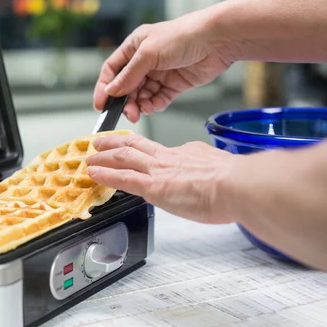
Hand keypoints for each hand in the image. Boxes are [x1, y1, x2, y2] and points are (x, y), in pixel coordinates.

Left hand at [86, 133, 237, 223]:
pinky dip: (106, 174)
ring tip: (91, 156)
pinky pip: (122, 178)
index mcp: (188, 153)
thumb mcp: (222, 168)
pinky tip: (94, 173)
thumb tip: (212, 179)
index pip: (161, 151)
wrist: (236, 185)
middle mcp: (170, 158)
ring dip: (104, 156)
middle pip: (136, 145)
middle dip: (116, 142)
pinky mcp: (153, 186)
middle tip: (101, 141)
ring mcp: (159, 171)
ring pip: (124, 157)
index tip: (139, 152)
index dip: (145, 151)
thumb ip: (211, 172)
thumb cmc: (236, 183)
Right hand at [93, 11, 236, 122]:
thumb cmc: (182, 36)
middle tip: (127, 113)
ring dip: (139, 105)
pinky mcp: (174, 85)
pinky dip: (155, 105)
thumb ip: (128, 75)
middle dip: (125, 101)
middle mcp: (145, 61)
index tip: (101, 105)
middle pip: (127, 86)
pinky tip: (154, 107)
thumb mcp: (148, 54)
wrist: (216, 41)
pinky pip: (159, 99)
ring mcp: (160, 73)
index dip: (105, 87)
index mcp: (135, 47)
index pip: (112, 70)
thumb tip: (111, 91)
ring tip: (141, 111)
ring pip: (142, 96)